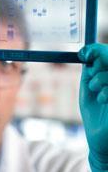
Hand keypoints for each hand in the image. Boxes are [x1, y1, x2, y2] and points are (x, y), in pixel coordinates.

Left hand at [78, 43, 107, 170]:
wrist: (98, 136)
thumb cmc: (94, 112)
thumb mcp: (88, 88)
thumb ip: (89, 72)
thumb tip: (86, 54)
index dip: (97, 50)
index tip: (84, 53)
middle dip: (99, 58)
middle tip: (88, 65)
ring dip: (97, 80)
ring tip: (96, 91)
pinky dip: (104, 93)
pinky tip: (103, 102)